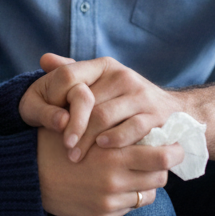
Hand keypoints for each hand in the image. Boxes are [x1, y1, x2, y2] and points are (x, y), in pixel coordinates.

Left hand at [29, 54, 182, 162]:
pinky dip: (115, 139)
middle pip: (87, 103)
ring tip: (76, 156)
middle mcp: (122, 76)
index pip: (72, 76)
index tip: (49, 123)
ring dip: (88, 139)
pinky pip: (131, 128)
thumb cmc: (122, 99)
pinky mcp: (154, 113)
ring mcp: (140, 94)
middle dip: (72, 129)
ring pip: (105, 117)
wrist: (170, 109)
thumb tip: (44, 59)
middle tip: (62, 148)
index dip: (57, 100)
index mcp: (104, 66)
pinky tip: (103, 147)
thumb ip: (72, 72)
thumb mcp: (99, 81)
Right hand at [36, 126, 180, 215]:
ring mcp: (109, 202)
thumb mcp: (83, 124)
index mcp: (113, 154)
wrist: (29, 174)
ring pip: (148, 193)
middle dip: (162, 165)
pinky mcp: (102, 215)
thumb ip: (112, 122)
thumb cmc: (57, 142)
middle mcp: (115, 181)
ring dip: (146, 180)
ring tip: (137, 168)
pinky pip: (130, 206)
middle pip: (160, 177)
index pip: (162, 157)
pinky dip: (129, 194)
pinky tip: (118, 182)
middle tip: (160, 155)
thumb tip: (143, 117)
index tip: (174, 143)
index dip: (173, 149)